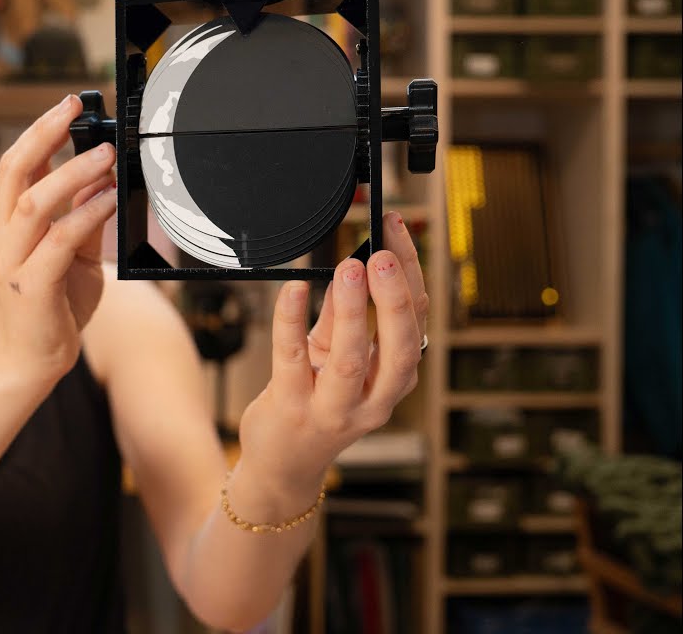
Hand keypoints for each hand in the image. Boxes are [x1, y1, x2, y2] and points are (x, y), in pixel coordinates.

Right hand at [0, 94, 115, 382]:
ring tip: (105, 154)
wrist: (35, 361)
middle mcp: (3, 237)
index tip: (68, 105)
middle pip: (15, 172)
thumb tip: (104, 178)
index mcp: (8, 225)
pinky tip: (110, 200)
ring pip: (36, 202)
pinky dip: (87, 215)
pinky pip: (60, 240)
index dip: (39, 132)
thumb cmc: (55, 306)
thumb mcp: (75, 255)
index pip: (15, 166)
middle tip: (76, 109)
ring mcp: (14, 262)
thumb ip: (85, 218)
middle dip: (44, 135)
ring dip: (72, 173)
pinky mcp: (34, 286)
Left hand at [237, 212, 426, 498]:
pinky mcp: (292, 409)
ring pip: (351, 359)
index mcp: (394, 380)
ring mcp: (334, 409)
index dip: (409, 274)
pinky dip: (292, 321)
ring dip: (351, 310)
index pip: (415, 322)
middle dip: (394, 298)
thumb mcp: (336, 360)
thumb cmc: (315, 405)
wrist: (284, 466)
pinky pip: (293, 360)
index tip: (396, 231)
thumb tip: (352, 265)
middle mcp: (374, 399)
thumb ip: (344, 319)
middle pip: (399, 347)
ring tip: (348, 268)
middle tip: (382, 255)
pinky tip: (293, 289)